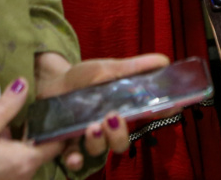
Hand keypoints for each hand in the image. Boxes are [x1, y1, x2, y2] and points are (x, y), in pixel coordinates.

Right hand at [0, 79, 62, 179]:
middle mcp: (24, 176)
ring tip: (6, 124)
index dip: (58, 126)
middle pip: (42, 150)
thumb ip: (6, 107)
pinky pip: (13, 167)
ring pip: (26, 158)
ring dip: (19, 142)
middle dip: (35, 131)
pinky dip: (9, 154)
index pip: (58, 143)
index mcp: (25, 161)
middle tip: (26, 110)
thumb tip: (24, 82)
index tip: (52, 108)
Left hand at [34, 52, 169, 170]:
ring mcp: (88, 138)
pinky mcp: (67, 145)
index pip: (148, 116)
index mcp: (122, 108)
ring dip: (99, 142)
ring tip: (91, 127)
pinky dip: (76, 160)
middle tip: (113, 118)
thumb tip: (164, 60)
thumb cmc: (82, 77)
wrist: (49, 81)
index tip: (171, 108)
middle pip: (122, 142)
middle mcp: (108, 127)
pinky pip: (75, 160)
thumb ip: (134, 68)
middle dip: (120, 134)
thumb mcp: (107, 68)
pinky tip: (75, 155)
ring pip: (101, 151)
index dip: (162, 113)